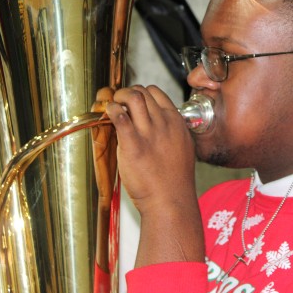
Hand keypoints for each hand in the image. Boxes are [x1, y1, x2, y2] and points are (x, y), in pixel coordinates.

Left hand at [105, 85, 196, 213]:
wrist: (171, 200)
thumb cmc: (175, 180)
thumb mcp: (183, 147)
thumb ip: (172, 132)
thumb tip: (160, 125)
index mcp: (175, 122)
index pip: (156, 93)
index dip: (142, 93)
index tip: (133, 101)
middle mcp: (163, 123)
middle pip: (143, 92)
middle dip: (127, 92)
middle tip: (120, 102)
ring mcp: (149, 133)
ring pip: (133, 97)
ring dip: (119, 97)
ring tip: (114, 105)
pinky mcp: (133, 144)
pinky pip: (120, 117)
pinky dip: (112, 110)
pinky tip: (109, 115)